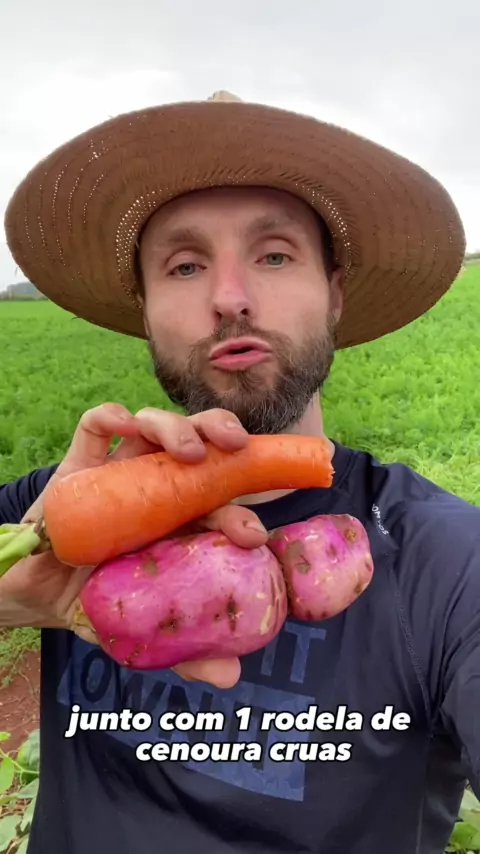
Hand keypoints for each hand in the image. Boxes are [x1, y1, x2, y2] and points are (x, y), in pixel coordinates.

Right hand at [0, 402, 267, 688]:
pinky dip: (115, 417)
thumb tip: (231, 678)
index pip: (222, 500)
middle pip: (200, 443)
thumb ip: (184, 654)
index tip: (253, 536)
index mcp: (182, 519)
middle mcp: (157, 487)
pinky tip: (126, 426)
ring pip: (156, 427)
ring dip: (177, 428)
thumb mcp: (142, 633)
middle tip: (236, 449)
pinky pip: (97, 425)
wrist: (37, 595)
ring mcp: (119, 471)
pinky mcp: (80, 463)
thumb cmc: (99, 603)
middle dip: (224, 434)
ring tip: (190, 451)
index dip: (243, 509)